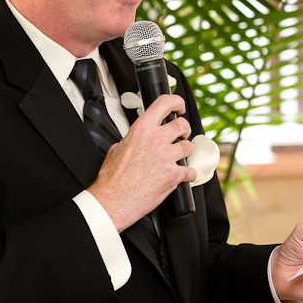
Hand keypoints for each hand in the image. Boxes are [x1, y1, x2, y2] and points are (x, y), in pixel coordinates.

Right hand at [88, 94, 195, 231]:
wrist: (113, 201)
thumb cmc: (112, 179)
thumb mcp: (117, 148)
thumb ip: (132, 139)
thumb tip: (137, 139)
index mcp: (141, 129)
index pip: (164, 103)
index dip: (177, 102)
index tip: (179, 106)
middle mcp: (156, 140)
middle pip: (182, 125)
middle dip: (184, 130)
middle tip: (181, 136)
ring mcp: (166, 157)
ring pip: (189, 146)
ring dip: (186, 151)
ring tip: (179, 157)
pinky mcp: (173, 175)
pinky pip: (190, 171)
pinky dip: (188, 174)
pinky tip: (182, 176)